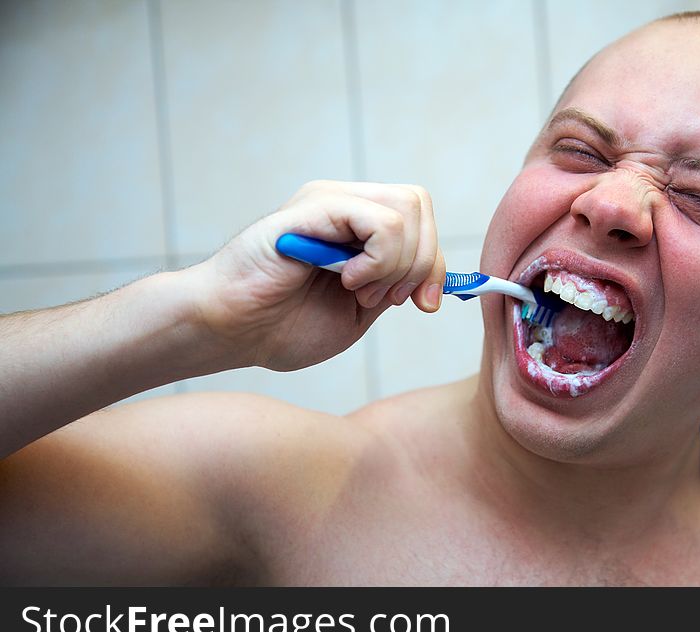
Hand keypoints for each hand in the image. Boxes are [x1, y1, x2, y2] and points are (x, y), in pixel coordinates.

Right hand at [185, 180, 445, 370]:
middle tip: (383, 300)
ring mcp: (331, 202)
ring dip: (396, 265)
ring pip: (407, 211)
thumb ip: (395, 288)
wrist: (231, 330)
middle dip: (421, 265)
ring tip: (358, 291)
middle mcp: (347, 206)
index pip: (422, 222)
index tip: (423, 305)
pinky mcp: (315, 207)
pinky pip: (380, 221)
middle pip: (420, 207)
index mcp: (359, 229)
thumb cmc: (282, 326)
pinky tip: (348, 280)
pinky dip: (380, 259)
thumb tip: (437, 279)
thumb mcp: (358, 313)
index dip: (435, 265)